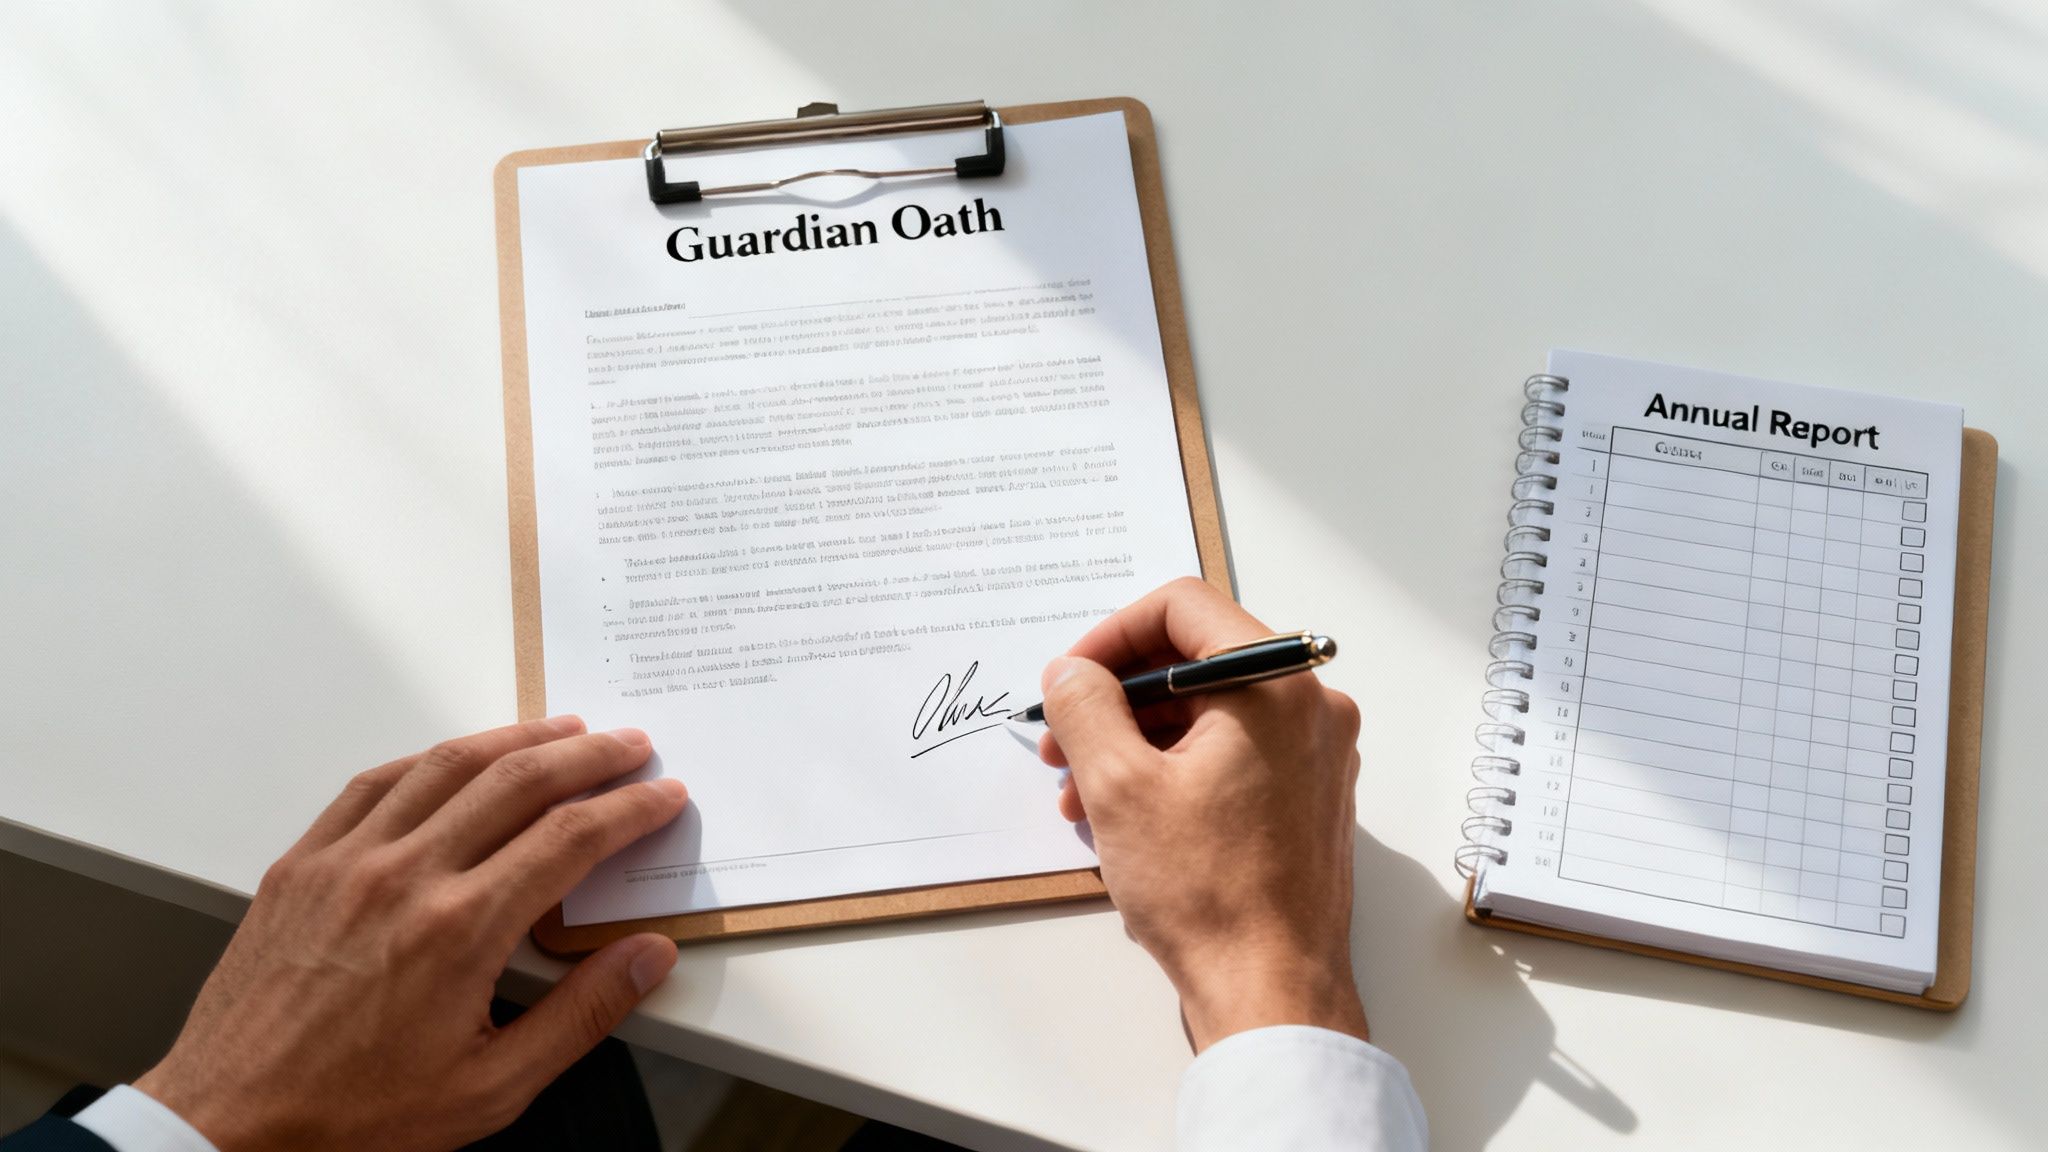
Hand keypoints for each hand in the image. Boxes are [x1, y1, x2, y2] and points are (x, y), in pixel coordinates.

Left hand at [133, 717, 688, 1151]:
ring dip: (516, 738)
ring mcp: (347, 861)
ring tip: (562, 728)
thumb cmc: (356, 1116)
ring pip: (448, 765)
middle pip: (519, 781)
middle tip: (630, 745)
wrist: (232, 1124)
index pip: (570, 838)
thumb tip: (648, 956)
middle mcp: (405, 877)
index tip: (663, 796)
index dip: (630, 809)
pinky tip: (457, 756)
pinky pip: (374, 783)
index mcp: (461, 931)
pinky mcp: (303, 864)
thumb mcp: (492, 1087)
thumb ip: (582, 1015)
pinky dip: (430, 758)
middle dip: (589, 755)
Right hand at [1038, 578, 1367, 1051]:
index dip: (1112, 634)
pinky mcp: (1305, 799)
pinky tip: (1123, 818)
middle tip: (1061, 741)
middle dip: (1116, 700)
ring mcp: (1314, 757)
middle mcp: (1310, 710)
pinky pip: (1229, 756)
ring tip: (1080, 797)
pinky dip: (1173, 771)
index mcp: (1277, 687)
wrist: (1271, 990)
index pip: (1185, 607)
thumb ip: (1085, 707)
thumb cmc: (1211, 896)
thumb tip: (1072, 672)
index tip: (1071, 676)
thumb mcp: (1119, 787)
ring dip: (1136, 742)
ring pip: (1207, 715)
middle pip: (1195, 662)